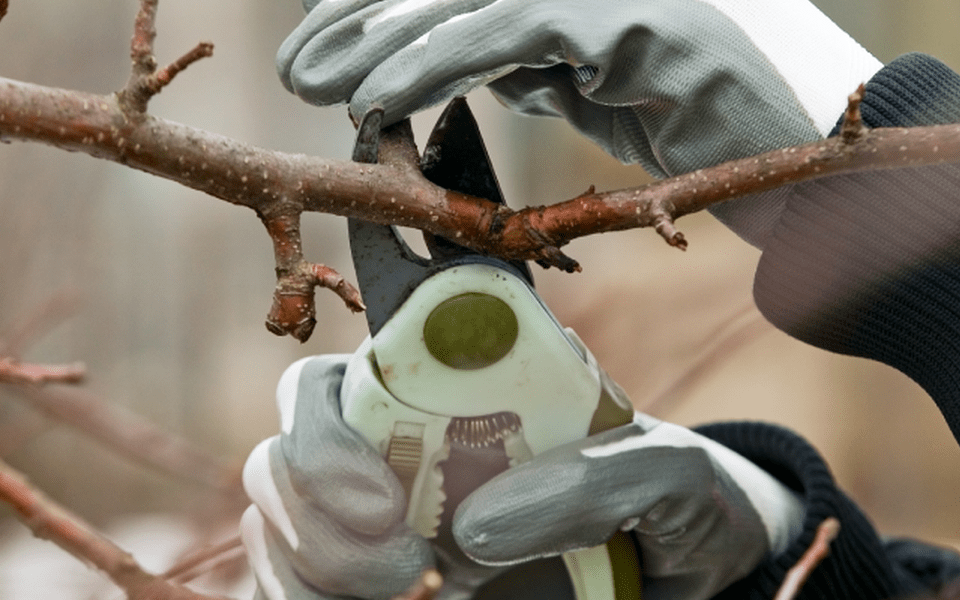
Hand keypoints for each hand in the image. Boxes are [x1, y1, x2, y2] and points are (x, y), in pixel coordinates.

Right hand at [241, 356, 805, 599]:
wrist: (686, 578)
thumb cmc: (675, 506)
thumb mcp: (669, 472)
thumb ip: (600, 477)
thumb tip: (480, 524)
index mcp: (442, 397)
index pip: (331, 380)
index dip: (319, 424)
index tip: (382, 498)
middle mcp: (389, 457)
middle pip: (282, 460)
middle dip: (317, 513)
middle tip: (403, 564)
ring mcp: (373, 532)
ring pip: (272, 531)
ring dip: (315, 567)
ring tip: (416, 593)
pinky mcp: (368, 588)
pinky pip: (288, 590)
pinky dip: (305, 596)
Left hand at [277, 0, 880, 243]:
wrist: (846, 163)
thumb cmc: (730, 128)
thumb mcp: (616, 76)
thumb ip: (543, 51)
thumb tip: (460, 59)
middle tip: (298, 54)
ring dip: (378, 34)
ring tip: (312, 82)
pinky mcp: (644, 2)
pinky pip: (504, 26)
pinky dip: (427, 63)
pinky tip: (373, 100)